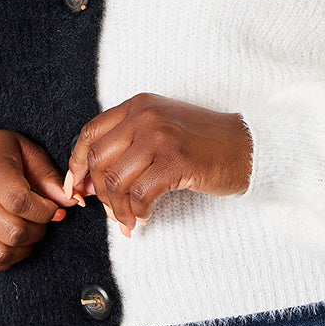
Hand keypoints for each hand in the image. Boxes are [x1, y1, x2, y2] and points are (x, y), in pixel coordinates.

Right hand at [0, 126, 78, 270]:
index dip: (44, 211)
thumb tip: (70, 201)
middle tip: (39, 219)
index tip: (52, 208)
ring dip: (22, 249)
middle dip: (37, 231)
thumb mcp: (23, 150)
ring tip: (25, 231)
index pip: (19, 201)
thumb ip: (48, 176)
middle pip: (12, 232)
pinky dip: (3, 260)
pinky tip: (8, 242)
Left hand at [67, 94, 252, 236]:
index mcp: (138, 106)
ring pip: (115, 180)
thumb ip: (128, 145)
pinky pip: (139, 194)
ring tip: (129, 220)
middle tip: (109, 211)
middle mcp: (145, 116)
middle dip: (97, 192)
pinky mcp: (176, 161)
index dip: (76, 165)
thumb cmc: (205, 143)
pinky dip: (138, 211)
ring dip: (117, 209)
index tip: (77, 189)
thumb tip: (90, 180)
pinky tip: (146, 215)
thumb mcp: (162, 129)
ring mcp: (160, 137)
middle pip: (97, 159)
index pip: (90, 134)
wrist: (248, 146)